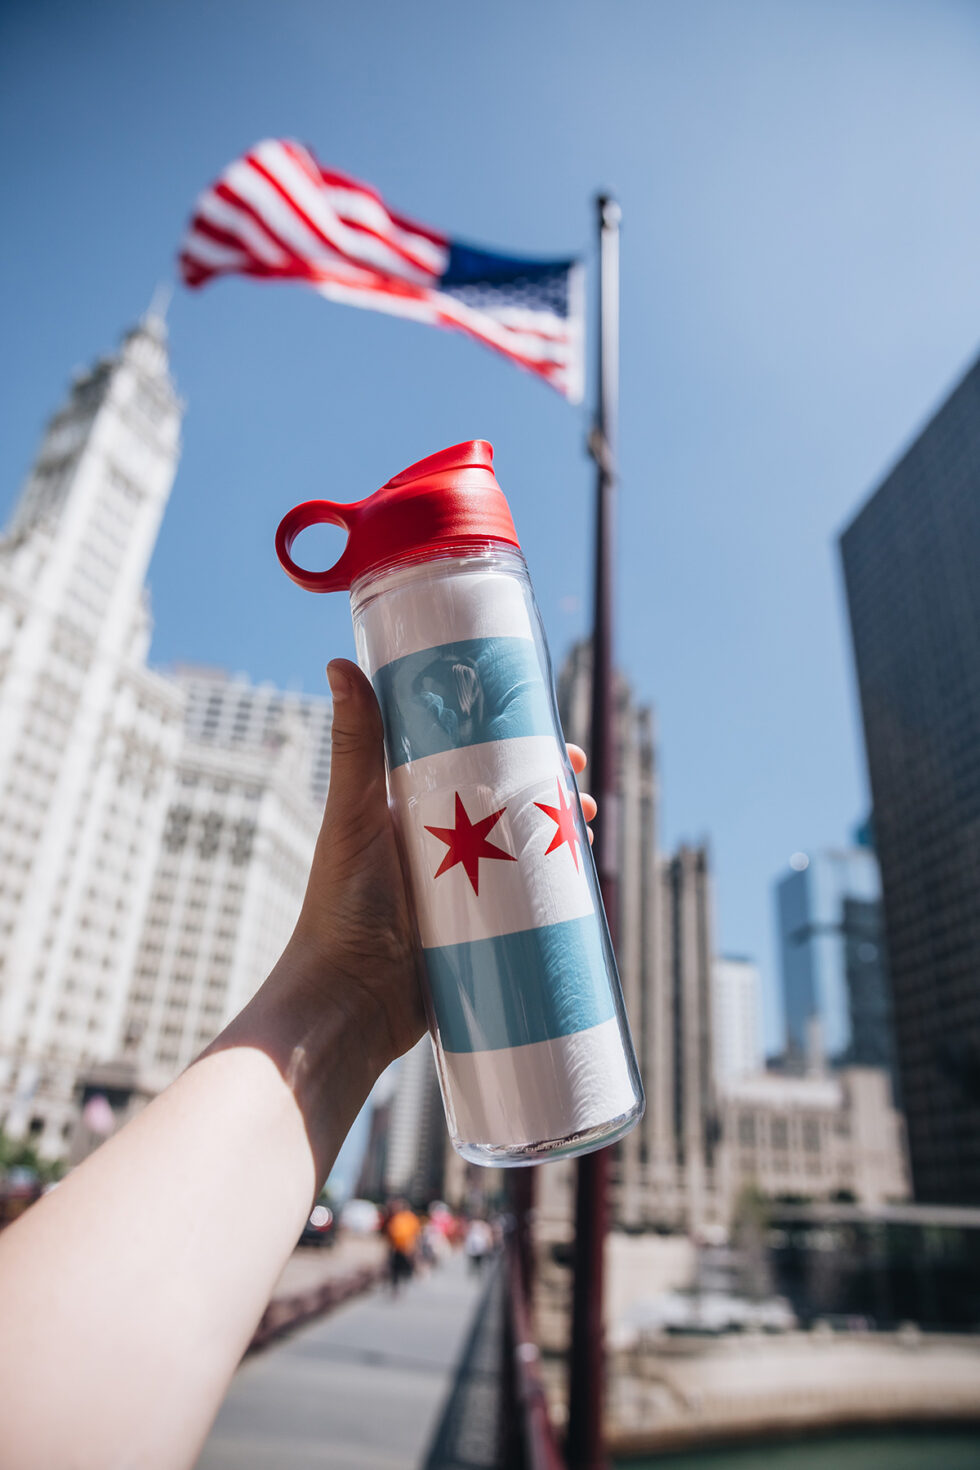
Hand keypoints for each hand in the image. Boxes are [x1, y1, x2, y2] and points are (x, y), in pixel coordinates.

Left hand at [285, 658, 595, 1077]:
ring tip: (589, 830)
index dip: (518, 746)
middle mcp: (440, 848)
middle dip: (552, 793)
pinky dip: (559, 893)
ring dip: (563, 839)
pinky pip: (527, 908)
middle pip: (509, 807)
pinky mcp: (480, 937)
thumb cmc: (340, 905)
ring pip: (526, 855)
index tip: (555, 736)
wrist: (347, 1001)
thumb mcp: (354, 817)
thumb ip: (354, 746)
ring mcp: (463, 893)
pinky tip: (586, 886)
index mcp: (411, 813)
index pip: (474, 764)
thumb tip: (341, 662)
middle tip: (581, 786)